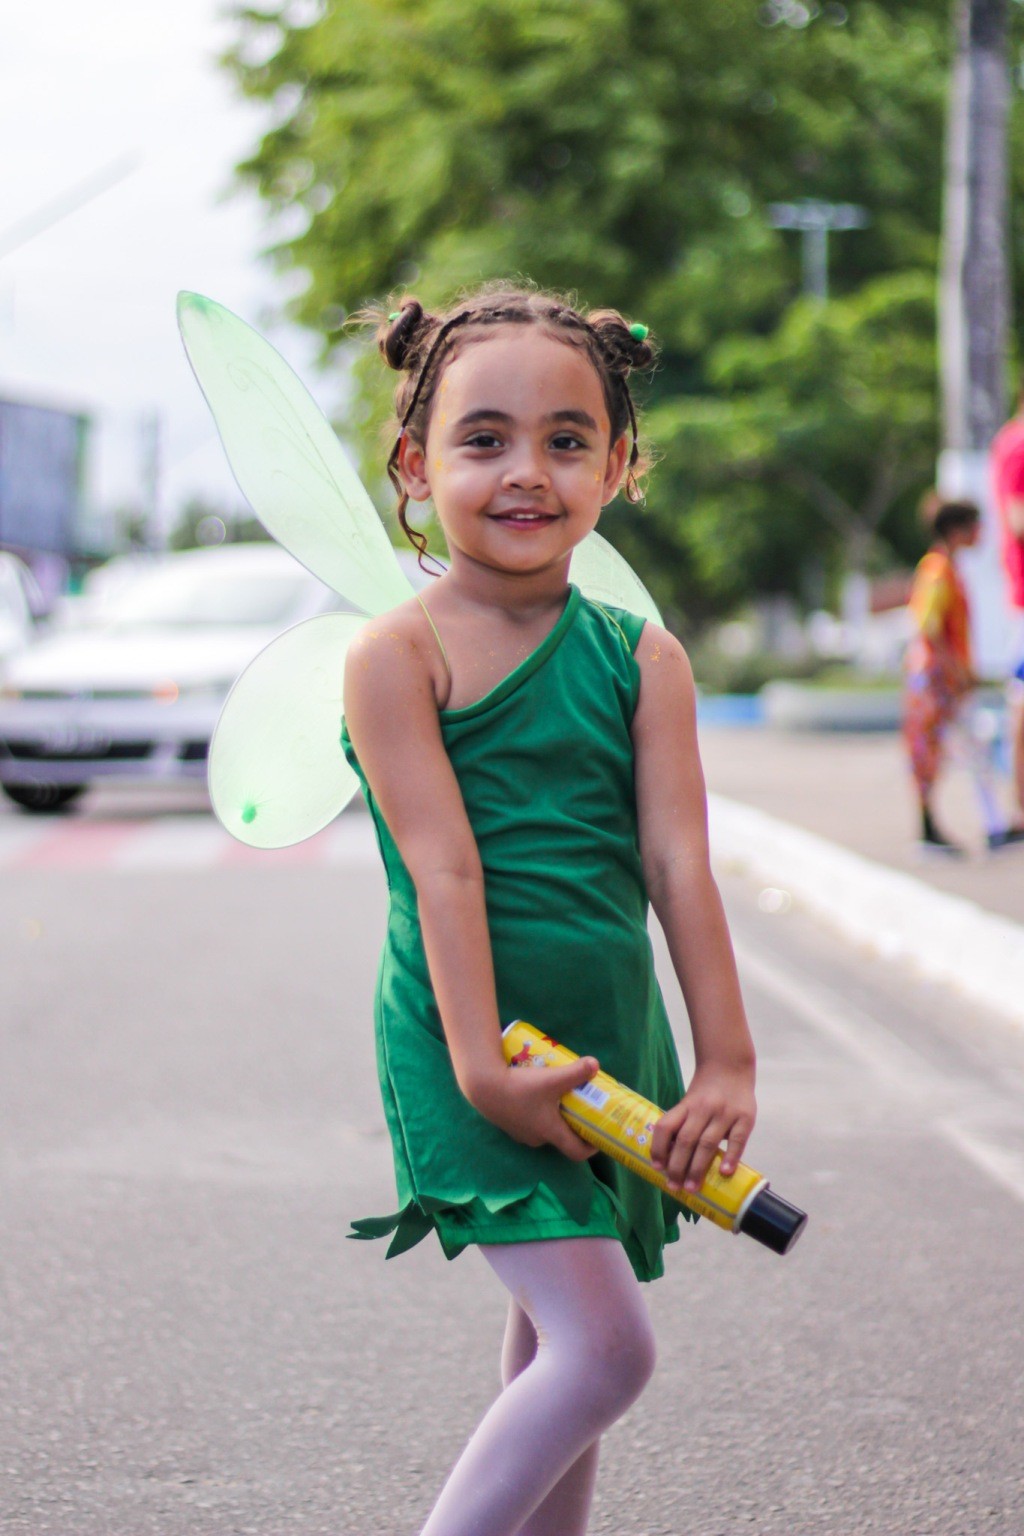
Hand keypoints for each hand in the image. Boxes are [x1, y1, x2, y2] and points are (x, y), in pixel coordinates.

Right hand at [469, 1057, 599, 1163]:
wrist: (482, 1086)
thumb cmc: (519, 1087)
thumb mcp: (552, 1079)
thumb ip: (575, 1072)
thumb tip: (596, 1065)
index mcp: (550, 1133)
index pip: (577, 1152)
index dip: (591, 1147)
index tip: (600, 1135)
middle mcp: (537, 1138)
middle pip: (562, 1136)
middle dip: (574, 1123)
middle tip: (583, 1106)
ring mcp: (521, 1133)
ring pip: (546, 1127)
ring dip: (556, 1116)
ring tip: (561, 1095)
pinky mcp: (509, 1123)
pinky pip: (531, 1121)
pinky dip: (539, 1111)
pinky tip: (537, 1092)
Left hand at [649, 1064, 755, 1193]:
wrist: (730, 1065)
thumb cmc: (706, 1091)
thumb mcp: (689, 1102)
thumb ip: (682, 1124)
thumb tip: (670, 1159)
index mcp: (686, 1105)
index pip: (665, 1127)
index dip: (659, 1148)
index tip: (657, 1168)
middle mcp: (703, 1108)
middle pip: (686, 1140)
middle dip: (678, 1167)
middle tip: (674, 1187)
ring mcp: (725, 1113)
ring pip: (708, 1143)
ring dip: (698, 1168)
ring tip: (692, 1187)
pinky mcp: (745, 1117)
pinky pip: (737, 1140)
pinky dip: (731, 1157)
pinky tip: (725, 1173)